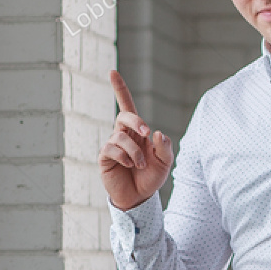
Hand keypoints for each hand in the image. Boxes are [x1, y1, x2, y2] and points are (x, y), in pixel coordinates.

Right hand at [100, 71, 173, 209]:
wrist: (139, 198)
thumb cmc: (151, 177)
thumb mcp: (165, 162)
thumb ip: (165, 147)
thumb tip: (157, 133)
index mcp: (137, 132)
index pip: (127, 106)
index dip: (120, 90)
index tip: (112, 72)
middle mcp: (123, 135)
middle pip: (123, 116)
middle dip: (135, 120)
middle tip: (146, 132)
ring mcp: (112, 146)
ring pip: (120, 136)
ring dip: (135, 151)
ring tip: (140, 165)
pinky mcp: (105, 157)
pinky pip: (112, 149)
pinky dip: (124, 157)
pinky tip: (129, 166)